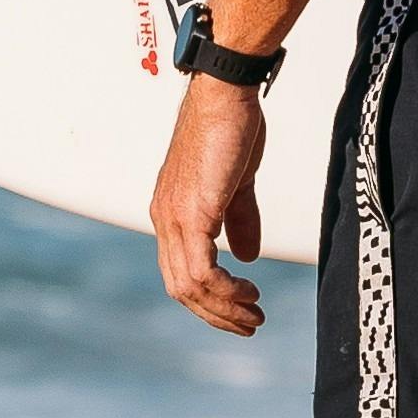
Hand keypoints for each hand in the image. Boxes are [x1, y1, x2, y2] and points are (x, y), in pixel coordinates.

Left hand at [151, 74, 267, 334]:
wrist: (225, 94)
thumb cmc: (231, 128)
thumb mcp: (235, 184)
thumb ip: (239, 221)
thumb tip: (245, 257)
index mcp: (172, 212)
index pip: (180, 272)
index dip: (207, 298)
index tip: (238, 309)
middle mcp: (165, 219)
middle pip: (180, 288)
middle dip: (216, 314)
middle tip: (248, 324)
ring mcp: (174, 217)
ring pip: (188, 286)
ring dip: (223, 308)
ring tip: (253, 315)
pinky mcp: (191, 213)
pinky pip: (201, 271)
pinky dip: (224, 291)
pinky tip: (246, 291)